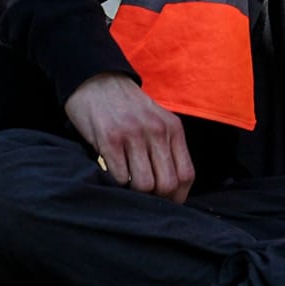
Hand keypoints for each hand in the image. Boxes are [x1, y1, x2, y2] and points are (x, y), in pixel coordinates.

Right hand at [63, 73, 195, 204]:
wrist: (98, 81)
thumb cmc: (127, 108)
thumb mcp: (157, 121)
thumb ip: (165, 147)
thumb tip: (170, 188)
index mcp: (173, 129)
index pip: (186, 174)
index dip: (178, 197)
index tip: (166, 204)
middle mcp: (158, 132)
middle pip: (167, 183)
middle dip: (156, 199)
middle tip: (143, 199)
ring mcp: (134, 135)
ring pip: (144, 184)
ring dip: (134, 193)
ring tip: (126, 186)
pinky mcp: (109, 139)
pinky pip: (119, 176)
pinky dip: (115, 183)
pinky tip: (111, 174)